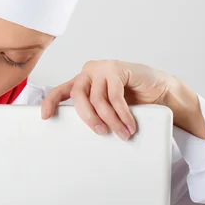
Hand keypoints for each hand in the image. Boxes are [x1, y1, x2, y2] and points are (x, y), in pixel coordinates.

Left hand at [40, 60, 204, 140]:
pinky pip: (115, 96)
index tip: (44, 117)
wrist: (160, 89)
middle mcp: (88, 72)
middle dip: (88, 117)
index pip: (61, 91)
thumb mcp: (108, 106)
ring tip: (123, 134)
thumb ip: (95, 111)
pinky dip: (122, 113)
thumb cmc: (132, 99)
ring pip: (98, 98)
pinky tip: (130, 124)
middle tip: (100, 133)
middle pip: (77, 96)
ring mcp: (102, 68)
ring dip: (111, 120)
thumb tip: (83, 136)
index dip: (50, 102)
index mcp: (81, 81)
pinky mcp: (117, 68)